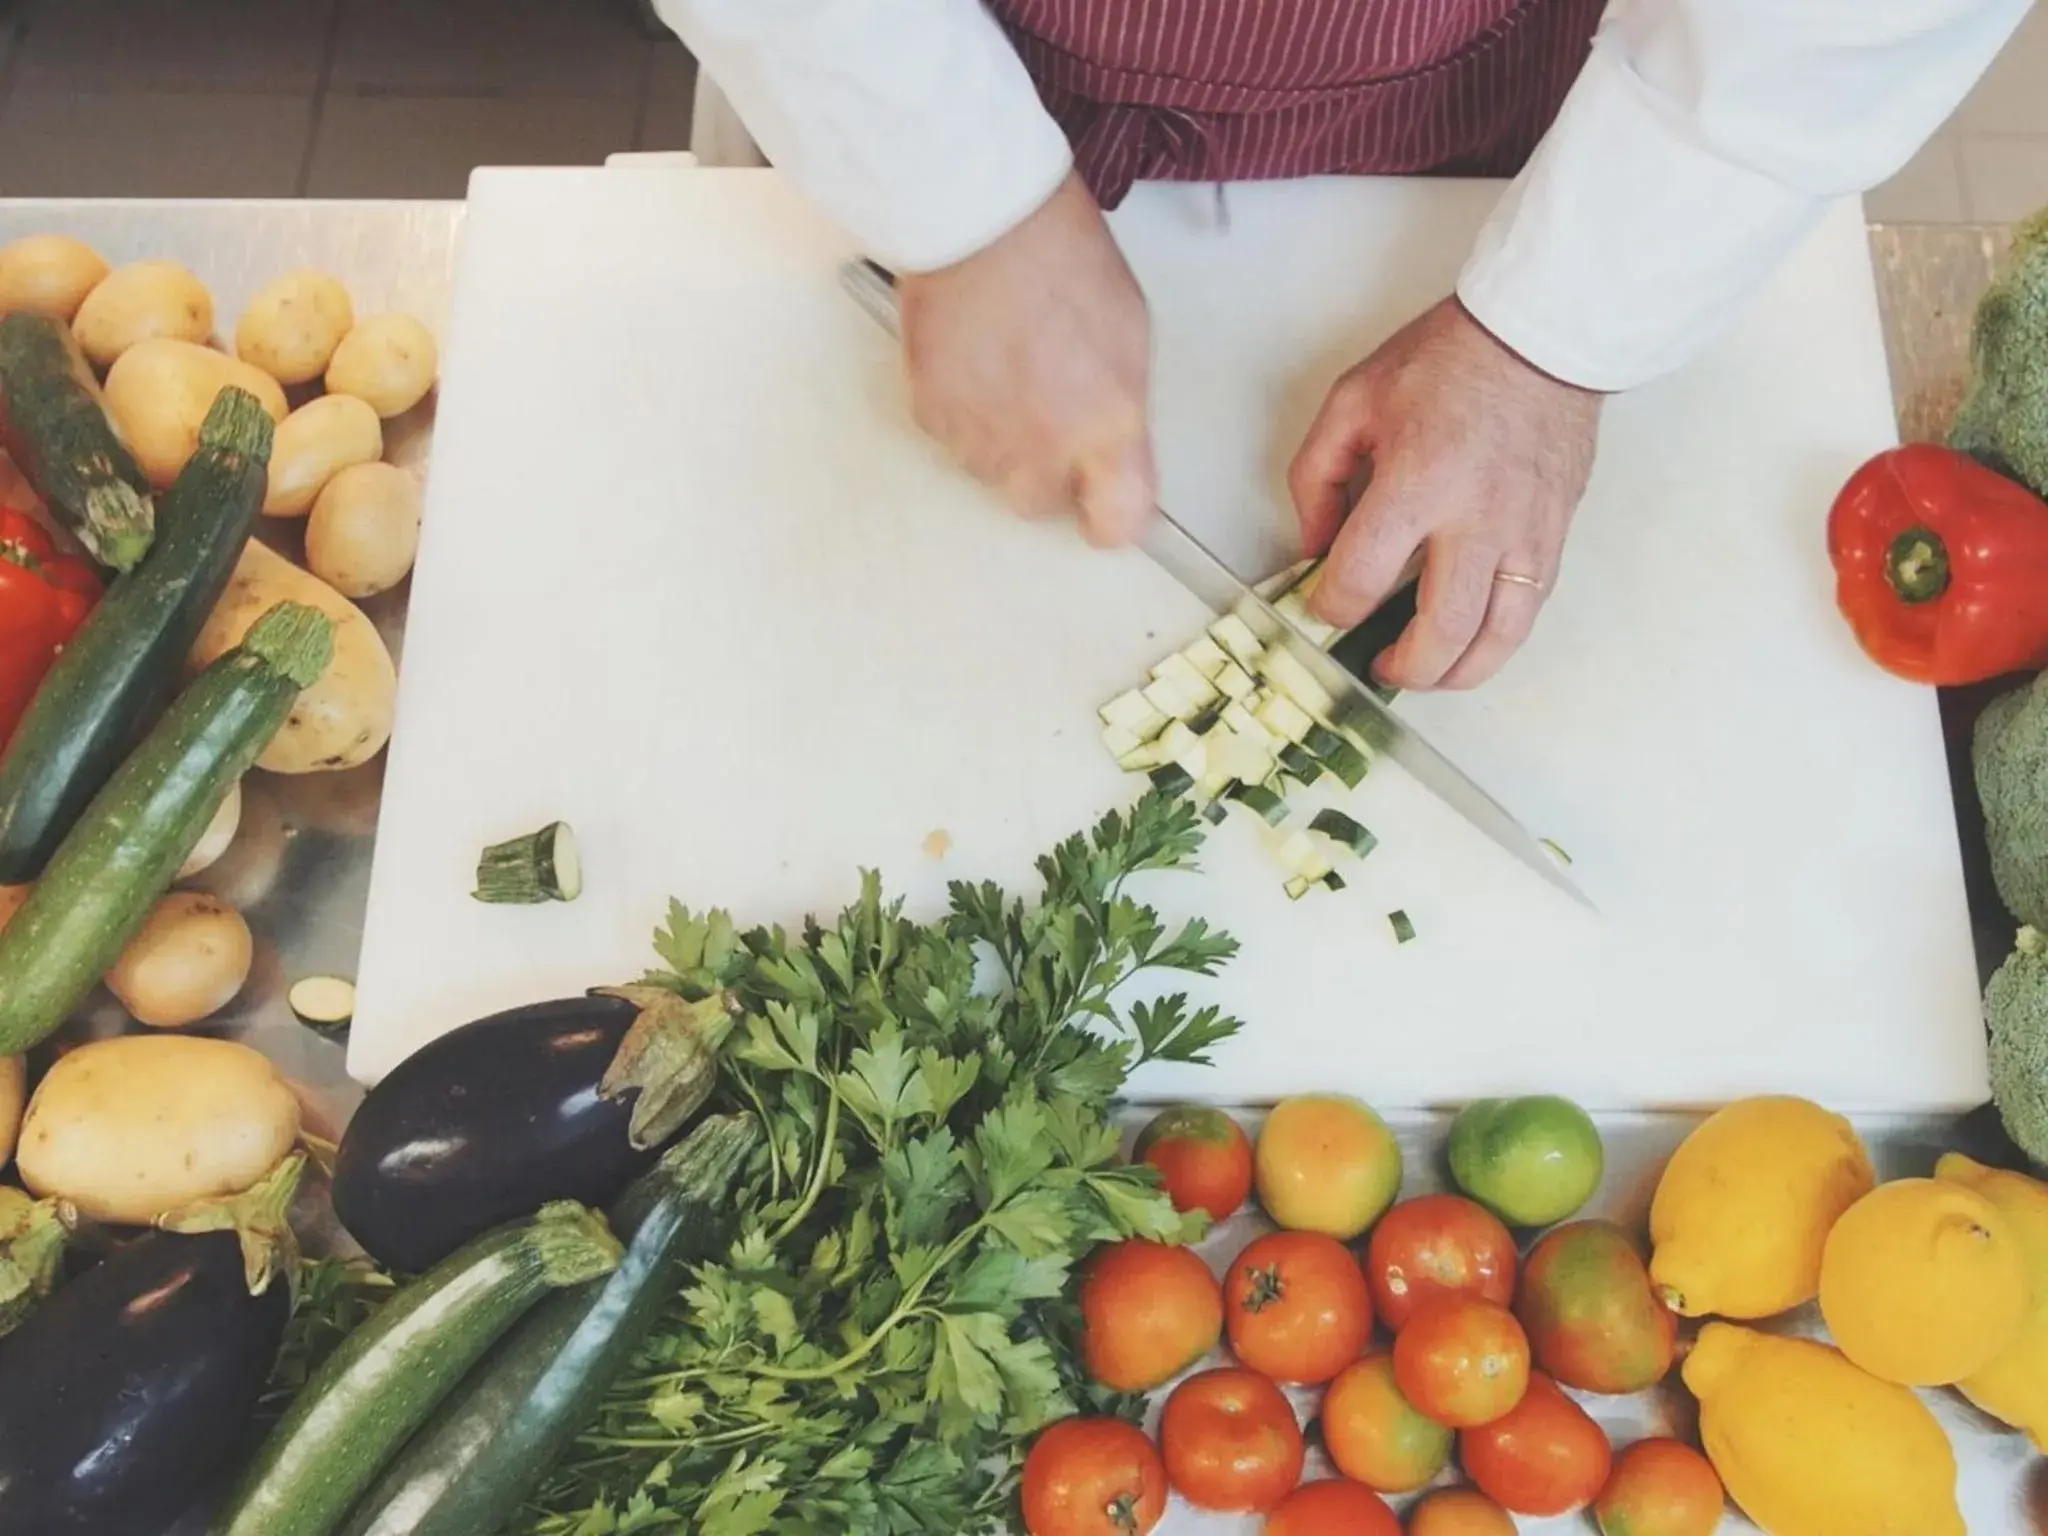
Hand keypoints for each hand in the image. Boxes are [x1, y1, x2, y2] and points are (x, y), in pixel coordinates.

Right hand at [898, 172, 1154, 546]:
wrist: (980, 217)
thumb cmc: (1062, 258)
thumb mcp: (1129, 334)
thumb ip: (1121, 410)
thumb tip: (1114, 449)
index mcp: (1106, 426)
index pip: (1118, 522)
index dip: (1114, 516)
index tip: (1111, 499)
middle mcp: (1041, 447)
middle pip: (1042, 505)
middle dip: (1050, 475)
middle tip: (1052, 416)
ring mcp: (979, 437)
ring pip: (991, 473)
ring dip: (1003, 443)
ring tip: (1009, 373)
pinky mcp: (932, 416)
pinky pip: (952, 439)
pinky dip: (964, 414)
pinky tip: (975, 362)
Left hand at [1288, 298, 1601, 689]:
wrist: (1540, 334)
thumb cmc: (1447, 359)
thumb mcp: (1352, 401)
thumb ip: (1316, 478)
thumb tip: (1314, 546)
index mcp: (1416, 482)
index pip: (1361, 579)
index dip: (1331, 607)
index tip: (1324, 605)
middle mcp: (1476, 518)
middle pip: (1440, 632)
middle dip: (1403, 667)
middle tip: (1380, 663)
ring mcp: (1524, 532)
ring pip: (1497, 639)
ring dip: (1456, 672)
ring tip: (1427, 670)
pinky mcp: (1554, 534)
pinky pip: (1529, 610)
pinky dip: (1496, 640)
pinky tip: (1469, 640)